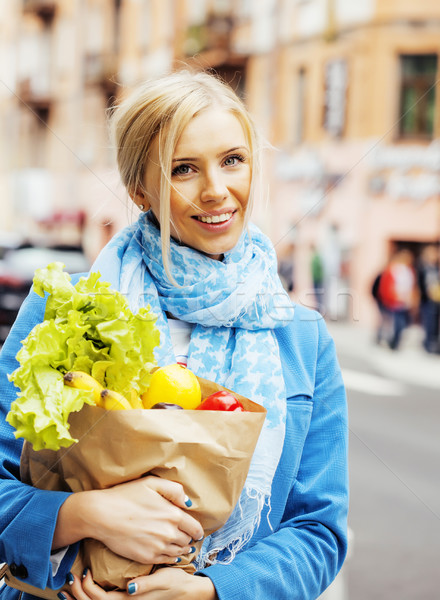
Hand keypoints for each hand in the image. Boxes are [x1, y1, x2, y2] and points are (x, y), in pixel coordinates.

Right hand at [54, 476, 203, 564]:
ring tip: (180, 546)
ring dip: (181, 549)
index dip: (197, 530)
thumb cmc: (126, 495)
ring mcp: (158, 547)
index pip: (195, 527)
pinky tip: (169, 554)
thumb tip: (187, 502)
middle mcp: (169, 533)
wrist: (102, 514)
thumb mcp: (152, 483)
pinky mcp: (146, 557)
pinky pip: (165, 561)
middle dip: (188, 538)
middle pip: (187, 540)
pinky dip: (170, 558)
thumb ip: (174, 490)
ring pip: (178, 552)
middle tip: (187, 537)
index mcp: (173, 514)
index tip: (196, 531)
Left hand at [66, 568, 216, 599]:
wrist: (188, 591)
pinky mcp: (129, 599)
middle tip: (69, 578)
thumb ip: (145, 585)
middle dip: (77, 594)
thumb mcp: (163, 581)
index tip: (84, 571)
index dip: (88, 588)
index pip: (100, 599)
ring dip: (80, 597)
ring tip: (69, 587)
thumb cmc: (176, 584)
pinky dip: (90, 596)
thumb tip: (129, 588)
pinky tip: (87, 587)